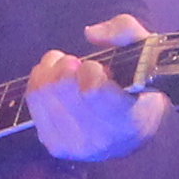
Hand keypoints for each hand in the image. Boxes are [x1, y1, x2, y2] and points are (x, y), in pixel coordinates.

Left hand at [26, 17, 170, 164]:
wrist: (134, 128)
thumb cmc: (139, 85)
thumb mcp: (145, 50)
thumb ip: (124, 31)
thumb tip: (91, 33)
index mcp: (130, 121)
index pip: (94, 89)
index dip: (92, 69)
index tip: (103, 69)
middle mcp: (102, 140)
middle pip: (62, 87)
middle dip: (68, 65)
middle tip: (81, 65)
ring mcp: (76, 147)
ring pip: (43, 92)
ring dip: (52, 70)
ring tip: (69, 70)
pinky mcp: (56, 145)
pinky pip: (33, 101)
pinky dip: (41, 81)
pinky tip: (56, 81)